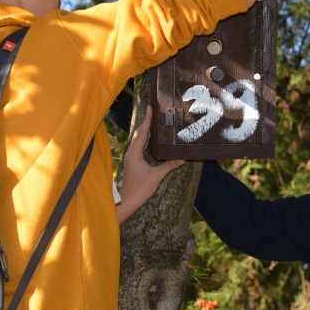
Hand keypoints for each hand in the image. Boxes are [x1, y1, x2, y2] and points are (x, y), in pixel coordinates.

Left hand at [117, 105, 184, 222]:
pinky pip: (139, 146)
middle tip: (154, 111)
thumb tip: (182, 158)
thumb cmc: (139, 190)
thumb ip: (169, 166)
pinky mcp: (133, 162)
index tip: (151, 107)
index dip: (147, 120)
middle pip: (139, 133)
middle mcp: (131, 152)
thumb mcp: (156, 177)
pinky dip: (145, 139)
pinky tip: (151, 139)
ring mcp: (131, 157)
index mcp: (135, 153)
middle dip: (146, 122)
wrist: (127, 202)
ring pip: (138, 139)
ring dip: (145, 130)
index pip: (142, 132)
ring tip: (154, 121)